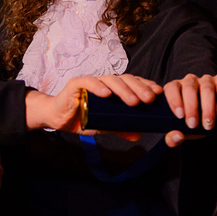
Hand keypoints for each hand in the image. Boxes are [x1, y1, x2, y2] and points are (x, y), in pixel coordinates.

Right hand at [25, 74, 161, 132]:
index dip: (146, 86)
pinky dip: (98, 87)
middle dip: (139, 88)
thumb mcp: (104, 125)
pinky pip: (89, 82)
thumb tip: (138, 135)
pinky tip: (107, 94)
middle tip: (150, 100)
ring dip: (123, 90)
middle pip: (125, 80)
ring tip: (133, 101)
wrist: (58, 119)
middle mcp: (104, 82)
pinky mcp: (76, 84)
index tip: (158, 94)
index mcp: (113, 89)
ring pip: (110, 80)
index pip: (133, 83)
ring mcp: (91, 81)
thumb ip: (120, 127)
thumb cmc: (81, 117)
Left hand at [164, 73, 216, 147]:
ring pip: (206, 87)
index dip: (174, 100)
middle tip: (193, 125)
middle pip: (189, 88)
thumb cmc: (192, 123)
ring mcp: (206, 80)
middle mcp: (190, 81)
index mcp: (176, 88)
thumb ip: (172, 138)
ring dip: (207, 107)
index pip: (171, 88)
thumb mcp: (180, 131)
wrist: (211, 121)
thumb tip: (177, 136)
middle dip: (191, 107)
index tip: (179, 116)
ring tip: (208, 124)